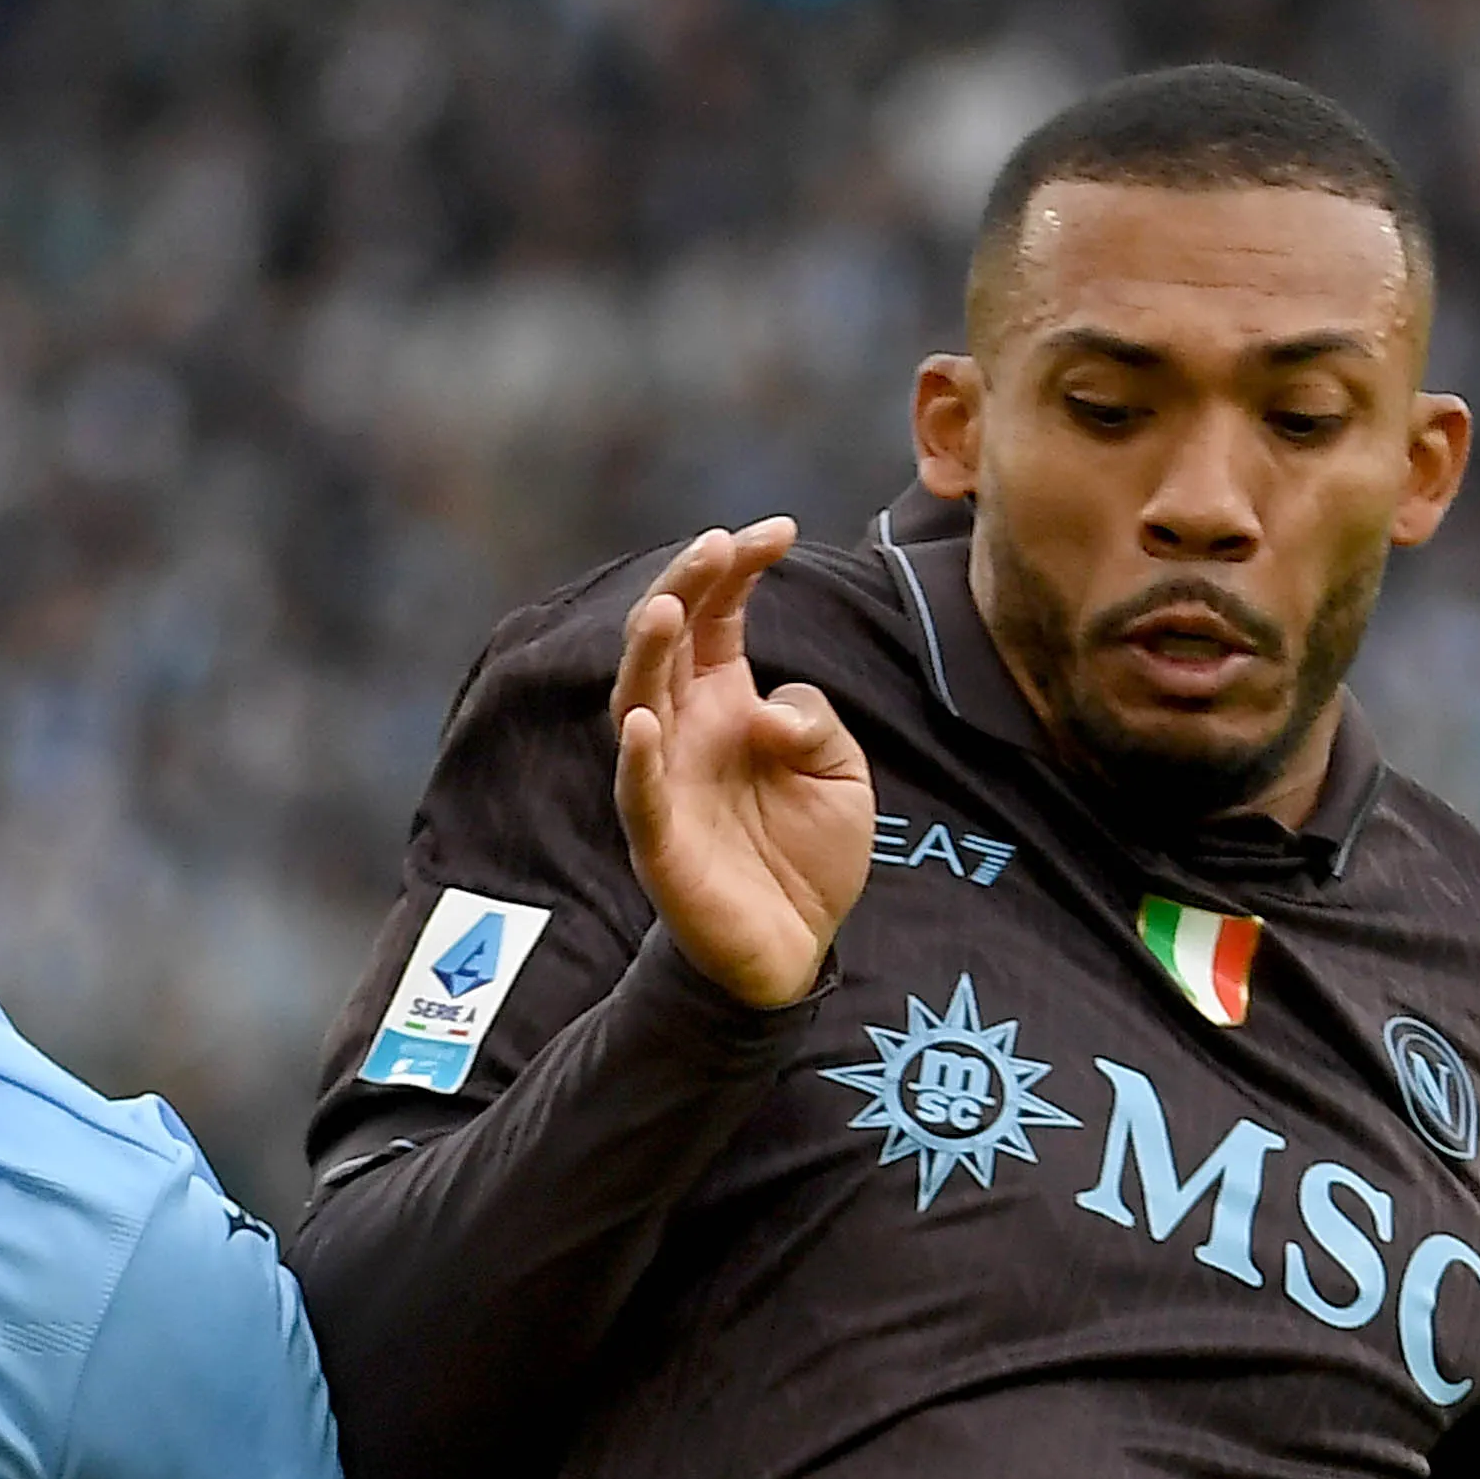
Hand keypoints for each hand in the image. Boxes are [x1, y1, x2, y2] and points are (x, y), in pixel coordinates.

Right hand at [612, 521, 874, 1008]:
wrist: (794, 948)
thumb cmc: (809, 852)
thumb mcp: (843, 769)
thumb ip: (816, 720)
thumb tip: (771, 706)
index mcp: (726, 701)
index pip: (720, 615)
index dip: (741, 567)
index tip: (781, 529)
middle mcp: (686, 730)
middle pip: (670, 641)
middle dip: (689, 586)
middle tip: (717, 544)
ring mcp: (666, 781)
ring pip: (639, 702)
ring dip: (649, 654)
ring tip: (670, 608)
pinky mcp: (660, 842)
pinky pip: (639, 795)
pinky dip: (637, 761)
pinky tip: (644, 723)